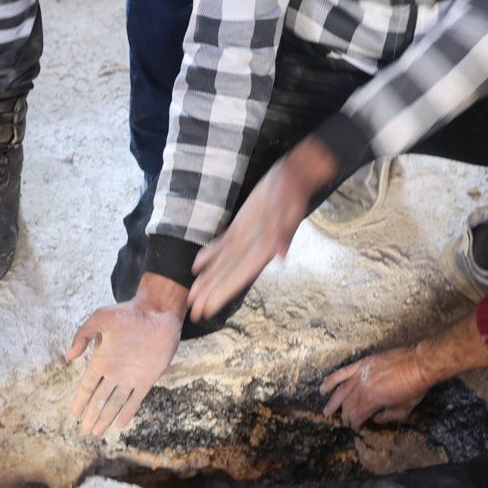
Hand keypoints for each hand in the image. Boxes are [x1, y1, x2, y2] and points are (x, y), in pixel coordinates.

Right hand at [67, 287, 184, 435]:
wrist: (157, 312)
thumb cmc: (128, 313)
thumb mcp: (100, 319)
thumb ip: (83, 335)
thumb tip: (69, 356)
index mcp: (101, 360)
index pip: (87, 386)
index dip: (80, 401)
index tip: (73, 415)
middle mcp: (114, 372)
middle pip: (99, 399)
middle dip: (91, 416)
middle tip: (84, 432)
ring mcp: (131, 377)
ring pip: (115, 403)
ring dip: (105, 418)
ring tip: (97, 433)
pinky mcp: (147, 379)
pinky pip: (135, 399)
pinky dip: (127, 412)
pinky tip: (120, 424)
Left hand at [187, 137, 339, 323]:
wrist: (295, 174)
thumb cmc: (293, 191)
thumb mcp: (290, 209)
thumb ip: (285, 234)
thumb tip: (281, 257)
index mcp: (263, 249)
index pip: (238, 277)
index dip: (221, 294)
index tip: (207, 310)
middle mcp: (252, 247)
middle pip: (227, 276)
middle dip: (211, 294)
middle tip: (193, 313)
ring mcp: (246, 237)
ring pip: (222, 264)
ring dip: (208, 280)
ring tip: (192, 297)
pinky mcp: (241, 225)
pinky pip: (223, 245)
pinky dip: (210, 256)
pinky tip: (197, 266)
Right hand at [321, 346, 433, 429]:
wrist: (419, 364)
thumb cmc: (414, 387)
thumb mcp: (404, 409)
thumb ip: (387, 416)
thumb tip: (376, 418)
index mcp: (372, 401)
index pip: (357, 416)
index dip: (355, 424)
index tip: (356, 427)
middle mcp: (362, 388)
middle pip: (348, 405)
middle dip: (345, 416)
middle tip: (345, 422)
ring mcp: (360, 375)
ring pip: (341, 391)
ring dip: (333, 402)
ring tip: (327, 410)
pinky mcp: (362, 364)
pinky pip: (342, 372)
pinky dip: (331, 380)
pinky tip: (323, 387)